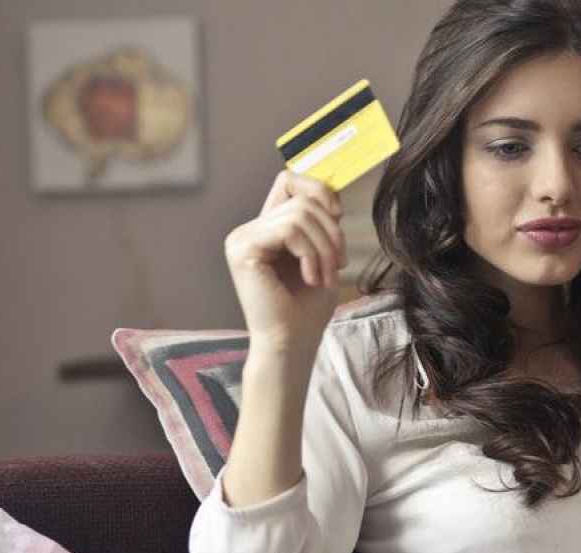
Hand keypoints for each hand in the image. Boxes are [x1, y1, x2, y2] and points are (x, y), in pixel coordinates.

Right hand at [223, 169, 347, 353]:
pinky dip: (310, 254)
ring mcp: (242, 238)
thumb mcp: (322, 255)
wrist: (291, 344)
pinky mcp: (243, 249)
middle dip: (331, 233)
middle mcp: (249, 230)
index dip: (318, 190)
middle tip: (338, 266)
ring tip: (324, 277)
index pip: (289, 180)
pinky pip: (289, 230)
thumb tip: (333, 192)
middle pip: (302, 200)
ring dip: (324, 248)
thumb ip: (321, 222)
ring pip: (299, 214)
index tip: (338, 217)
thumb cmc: (306, 309)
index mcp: (265, 229)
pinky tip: (311, 279)